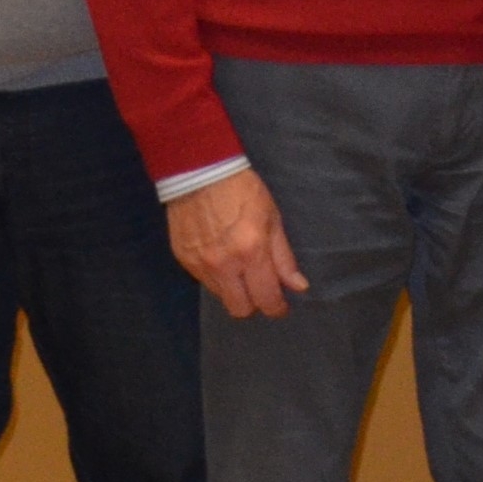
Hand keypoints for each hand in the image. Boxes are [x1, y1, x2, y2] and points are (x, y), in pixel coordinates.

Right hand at [168, 168, 308, 318]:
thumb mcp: (273, 219)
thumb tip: (298, 287)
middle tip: (261, 290)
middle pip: (240, 309)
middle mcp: (223, 264)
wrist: (199, 172)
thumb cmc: (243, 191)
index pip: (265, 298)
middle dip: (254, 304)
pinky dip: (217, 278)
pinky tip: (222, 258)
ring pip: (221, 297)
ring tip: (241, 270)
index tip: (281, 305)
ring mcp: (200, 264)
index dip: (277, 307)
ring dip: (235, 291)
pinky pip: (205, 282)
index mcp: (251, 252)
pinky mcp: (183, 260)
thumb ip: (284, 258)